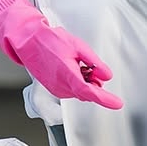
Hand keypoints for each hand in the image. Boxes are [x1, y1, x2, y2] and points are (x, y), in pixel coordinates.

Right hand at [0, 0, 122, 108]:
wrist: (29, 41)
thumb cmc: (50, 41)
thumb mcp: (79, 47)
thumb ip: (95, 63)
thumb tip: (106, 76)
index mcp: (68, 75)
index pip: (90, 93)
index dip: (105, 99)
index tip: (117, 104)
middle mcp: (61, 86)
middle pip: (87, 92)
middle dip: (94, 83)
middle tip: (91, 67)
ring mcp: (56, 89)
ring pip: (80, 92)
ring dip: (85, 81)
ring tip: (77, 62)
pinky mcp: (53, 89)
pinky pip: (71, 89)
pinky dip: (76, 81)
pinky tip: (72, 67)